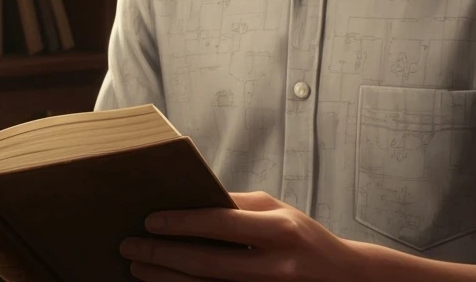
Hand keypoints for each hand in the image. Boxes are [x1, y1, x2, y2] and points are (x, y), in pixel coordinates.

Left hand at [117, 191, 369, 280]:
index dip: (182, 223)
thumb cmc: (304, 238)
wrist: (346, 280)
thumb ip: (239, 208)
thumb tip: (190, 202)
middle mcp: (275, 266)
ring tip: (138, 270)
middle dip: (162, 256)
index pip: (221, 224)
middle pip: (207, 263)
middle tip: (129, 247)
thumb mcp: (279, 212)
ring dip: (167, 280)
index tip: (149, 221)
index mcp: (281, 230)